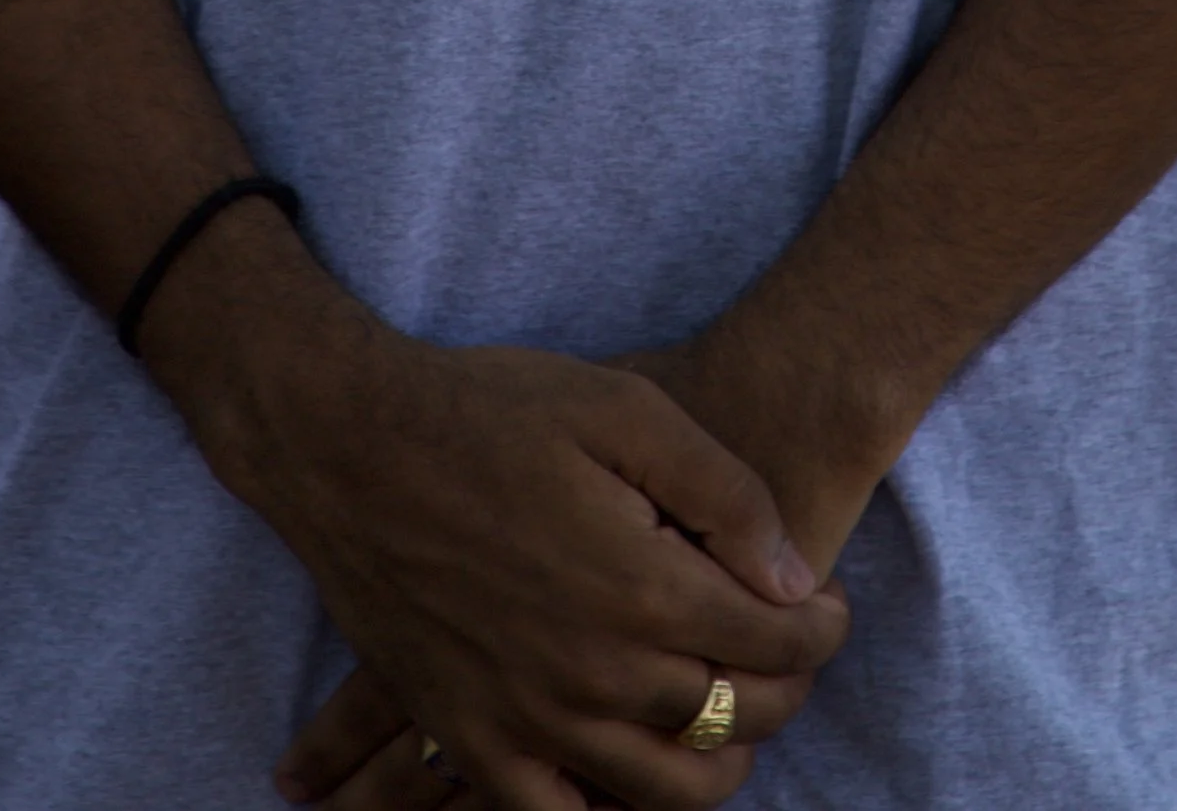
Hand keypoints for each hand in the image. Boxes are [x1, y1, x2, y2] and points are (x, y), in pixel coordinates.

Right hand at [213, 285, 845, 810]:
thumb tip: (792, 574)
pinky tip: (627, 775)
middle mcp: (595, 672)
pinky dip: (606, 810)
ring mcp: (530, 719)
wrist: (350, 443)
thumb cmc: (490, 409)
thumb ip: (723, 492)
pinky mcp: (472, 738)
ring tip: (727, 718)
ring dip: (718, 764)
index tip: (826, 607)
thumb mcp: (624, 405)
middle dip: (783, 692)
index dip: (820, 629)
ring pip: (665, 791)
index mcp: (642, 587)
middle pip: (734, 720)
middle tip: (788, 655)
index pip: (775, 644)